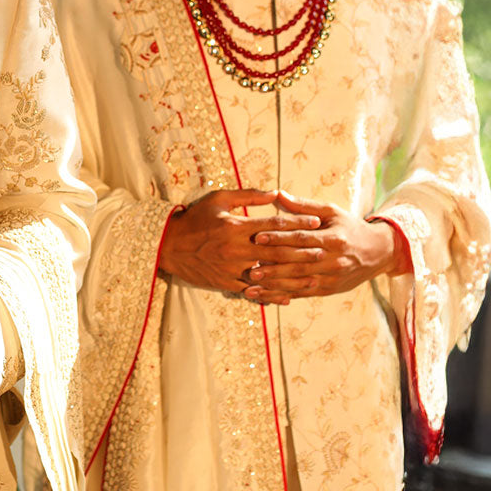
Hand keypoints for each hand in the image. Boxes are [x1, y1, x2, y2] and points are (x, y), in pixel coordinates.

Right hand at [158, 188, 320, 299]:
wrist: (167, 245)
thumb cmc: (194, 218)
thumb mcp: (218, 199)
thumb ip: (247, 196)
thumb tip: (275, 193)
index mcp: (236, 226)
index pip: (273, 224)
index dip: (296, 223)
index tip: (315, 223)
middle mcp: (236, 249)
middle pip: (277, 251)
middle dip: (302, 251)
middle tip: (324, 250)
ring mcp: (232, 268)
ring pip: (268, 275)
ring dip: (293, 277)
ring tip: (314, 277)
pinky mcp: (226, 283)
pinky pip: (253, 292)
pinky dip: (272, 295)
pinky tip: (288, 297)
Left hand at [244, 191, 404, 303]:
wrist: (378, 252)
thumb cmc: (350, 227)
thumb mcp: (332, 212)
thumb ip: (304, 206)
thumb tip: (278, 194)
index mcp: (333, 239)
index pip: (302, 238)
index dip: (279, 237)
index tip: (257, 236)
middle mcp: (333, 260)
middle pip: (298, 263)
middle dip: (272, 265)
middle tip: (249, 266)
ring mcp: (331, 277)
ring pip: (298, 282)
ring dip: (274, 285)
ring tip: (252, 284)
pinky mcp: (328, 289)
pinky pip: (302, 294)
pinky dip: (282, 295)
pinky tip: (265, 296)